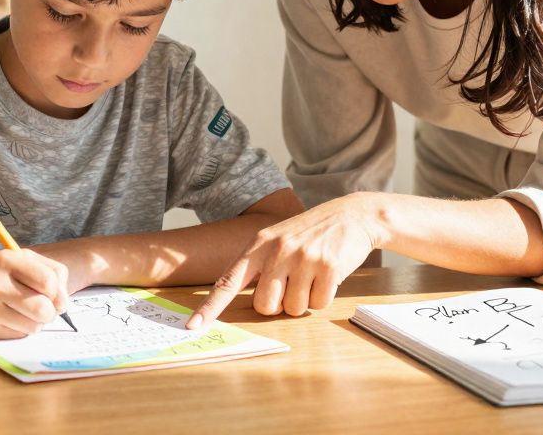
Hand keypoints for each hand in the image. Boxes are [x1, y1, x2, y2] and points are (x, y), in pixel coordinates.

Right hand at [0, 248, 69, 338]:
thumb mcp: (17, 259)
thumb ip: (49, 272)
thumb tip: (63, 304)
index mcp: (6, 259)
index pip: (49, 281)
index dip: (58, 292)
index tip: (52, 295)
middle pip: (43, 309)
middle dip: (49, 312)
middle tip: (42, 308)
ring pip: (33, 327)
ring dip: (35, 323)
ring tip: (22, 312)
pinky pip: (18, 336)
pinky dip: (20, 330)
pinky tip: (7, 318)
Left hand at [187, 192, 386, 328]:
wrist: (350, 215)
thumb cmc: (308, 234)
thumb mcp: (277, 240)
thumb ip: (259, 266)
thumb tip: (251, 303)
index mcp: (258, 245)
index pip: (228, 281)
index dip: (209, 307)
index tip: (192, 327)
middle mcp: (277, 250)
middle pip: (265, 305)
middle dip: (279, 304)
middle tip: (292, 284)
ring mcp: (303, 258)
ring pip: (293, 309)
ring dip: (304, 300)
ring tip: (312, 275)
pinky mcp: (328, 266)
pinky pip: (318, 304)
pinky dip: (323, 297)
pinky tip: (327, 276)